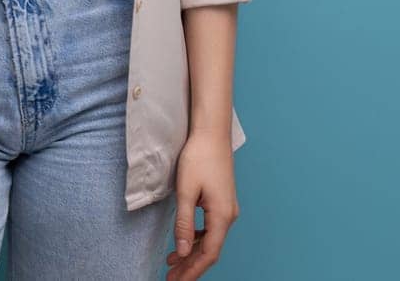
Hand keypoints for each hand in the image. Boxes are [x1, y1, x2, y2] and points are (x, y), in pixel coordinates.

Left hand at [165, 130, 240, 279]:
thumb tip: (181, 251)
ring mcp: (227, 209)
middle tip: (171, 279)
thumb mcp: (186, 192)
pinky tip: (183, 242)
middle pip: (209, 250)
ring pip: (209, 240)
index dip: (192, 271)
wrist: (212, 133)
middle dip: (190, 267)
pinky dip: (196, 238)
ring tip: (172, 264)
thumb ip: (183, 223)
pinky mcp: (221, 202)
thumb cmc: (199, 157)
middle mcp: (228, 216)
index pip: (208, 254)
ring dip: (191, 253)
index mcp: (222, 216)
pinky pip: (210, 228)